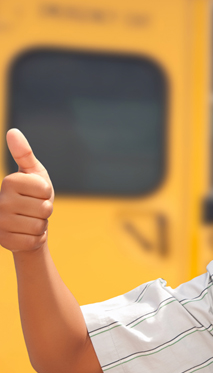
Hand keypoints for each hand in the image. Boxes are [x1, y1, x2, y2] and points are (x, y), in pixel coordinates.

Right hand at [0, 129, 54, 252]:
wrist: (24, 224)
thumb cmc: (31, 195)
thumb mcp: (32, 173)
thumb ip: (24, 153)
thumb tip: (13, 131)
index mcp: (9, 182)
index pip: (45, 190)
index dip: (47, 193)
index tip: (37, 193)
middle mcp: (0, 201)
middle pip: (45, 208)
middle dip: (45, 210)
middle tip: (33, 209)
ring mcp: (0, 223)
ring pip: (40, 225)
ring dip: (41, 224)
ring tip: (30, 220)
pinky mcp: (4, 241)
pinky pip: (34, 241)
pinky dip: (35, 238)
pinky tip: (26, 233)